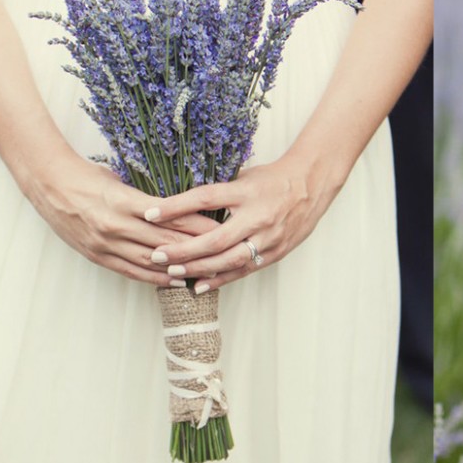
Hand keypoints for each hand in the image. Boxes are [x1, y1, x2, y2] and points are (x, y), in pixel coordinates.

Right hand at [24, 151, 217, 285]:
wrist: (50, 185)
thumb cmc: (89, 176)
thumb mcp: (123, 179)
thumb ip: (149, 195)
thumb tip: (182, 203)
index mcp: (126, 202)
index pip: (170, 217)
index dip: (197, 225)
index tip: (220, 227)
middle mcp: (117, 226)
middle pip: (165, 241)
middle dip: (196, 248)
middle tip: (222, 251)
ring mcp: (106, 244)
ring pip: (151, 261)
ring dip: (179, 267)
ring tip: (205, 270)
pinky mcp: (98, 255)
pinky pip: (131, 271)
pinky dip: (155, 278)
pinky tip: (175, 280)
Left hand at [143, 153, 342, 293]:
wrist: (312, 185)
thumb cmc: (273, 178)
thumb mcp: (244, 177)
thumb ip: (218, 191)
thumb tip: (179, 201)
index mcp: (246, 191)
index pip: (205, 198)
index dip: (176, 207)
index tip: (150, 213)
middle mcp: (257, 215)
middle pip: (215, 238)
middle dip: (183, 250)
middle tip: (157, 255)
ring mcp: (268, 236)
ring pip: (228, 259)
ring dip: (198, 269)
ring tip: (171, 273)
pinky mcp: (276, 251)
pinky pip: (244, 269)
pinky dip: (221, 279)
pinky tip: (199, 285)